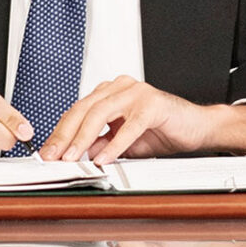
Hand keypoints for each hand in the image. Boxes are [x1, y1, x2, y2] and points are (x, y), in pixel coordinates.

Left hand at [36, 77, 245, 161]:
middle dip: (65, 135)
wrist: (197, 128)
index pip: (77, 111)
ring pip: (100, 114)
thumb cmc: (162, 131)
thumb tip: (76, 154)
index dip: (60, 132)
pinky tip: (103, 158)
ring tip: (73, 158)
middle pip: (83, 110)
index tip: (48, 152)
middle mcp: (119, 88)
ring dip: (84, 138)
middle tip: (53, 156)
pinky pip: (128, 126)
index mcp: (109, 93)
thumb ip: (101, 144)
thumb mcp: (124, 142)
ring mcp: (136, 93)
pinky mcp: (152, 104)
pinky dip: (114, 144)